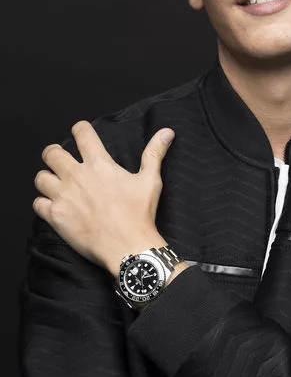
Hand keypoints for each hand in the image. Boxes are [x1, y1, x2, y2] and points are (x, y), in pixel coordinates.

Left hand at [33, 120, 175, 275]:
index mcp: (99, 164)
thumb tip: (167, 132)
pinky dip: (43, 204)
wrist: (127, 246)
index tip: (81, 134)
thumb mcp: (150, 180)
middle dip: (54, 154)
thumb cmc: (140, 213)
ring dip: (47, 179)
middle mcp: (77, 176)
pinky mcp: (56, 216)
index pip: (81, 133)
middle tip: (61, 160)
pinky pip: (37, 204)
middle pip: (51, 153)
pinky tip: (54, 206)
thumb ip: (154, 153)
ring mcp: (63, 196)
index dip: (80, 130)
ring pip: (40, 178)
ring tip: (56, 184)